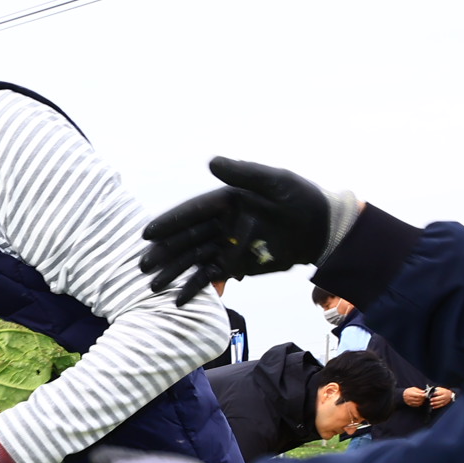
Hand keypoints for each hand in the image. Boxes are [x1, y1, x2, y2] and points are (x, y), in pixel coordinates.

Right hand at [138, 157, 351, 304]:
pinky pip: (209, 277)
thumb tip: (212, 162)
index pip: (192, 212)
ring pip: (192, 260)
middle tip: (143, 266)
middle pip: (186, 239)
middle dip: (164, 253)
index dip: (170, 223)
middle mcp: (220, 224)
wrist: (320, 229)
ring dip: (172, 273)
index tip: (147, 234)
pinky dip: (194, 288)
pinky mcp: (234, 266)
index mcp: (225, 202)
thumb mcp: (274, 182)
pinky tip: (177, 300)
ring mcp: (225, 246)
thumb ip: (243, 173)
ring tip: (152, 287)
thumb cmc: (299, 199)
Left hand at [414, 386, 454, 409]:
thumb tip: (429, 391)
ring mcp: (445, 400)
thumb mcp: (440, 389)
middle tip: (430, 400)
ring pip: (440, 402)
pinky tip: (433, 407)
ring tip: (431, 404)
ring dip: (435, 403)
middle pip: (440, 398)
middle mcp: (445, 396)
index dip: (435, 393)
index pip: (439, 393)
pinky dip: (436, 406)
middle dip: (435, 399)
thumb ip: (435, 390)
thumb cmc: (443, 391)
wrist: (450, 394)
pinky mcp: (444, 403)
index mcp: (443, 392)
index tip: (431, 394)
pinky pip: (440, 405)